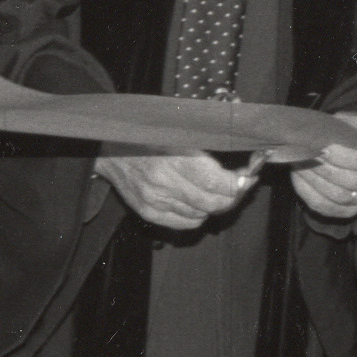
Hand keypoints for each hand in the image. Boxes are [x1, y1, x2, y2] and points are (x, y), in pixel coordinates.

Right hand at [95, 150, 257, 231]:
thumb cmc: (148, 137)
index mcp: (176, 159)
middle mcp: (165, 183)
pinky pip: (187, 223)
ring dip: (212, 204)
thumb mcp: (181, 134)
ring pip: (203, 214)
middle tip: (236, 185)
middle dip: (232, 195)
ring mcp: (156, 201)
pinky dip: (197, 214)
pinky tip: (192, 200)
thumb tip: (241, 171)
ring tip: (209, 190)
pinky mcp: (148, 212)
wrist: (109, 149)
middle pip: (216, 203)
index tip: (248, 176)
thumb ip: (211, 151)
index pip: (221, 184)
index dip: (241, 183)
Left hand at [289, 112, 356, 220]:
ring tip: (300, 164)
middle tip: (308, 156)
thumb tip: (338, 133)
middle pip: (356, 182)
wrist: (343, 151)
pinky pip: (327, 207)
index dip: (345, 155)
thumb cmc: (346, 134)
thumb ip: (349, 124)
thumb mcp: (351, 122)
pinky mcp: (350, 210)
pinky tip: (299, 177)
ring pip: (340, 196)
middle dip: (327, 169)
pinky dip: (310, 192)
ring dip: (316, 180)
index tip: (324, 147)